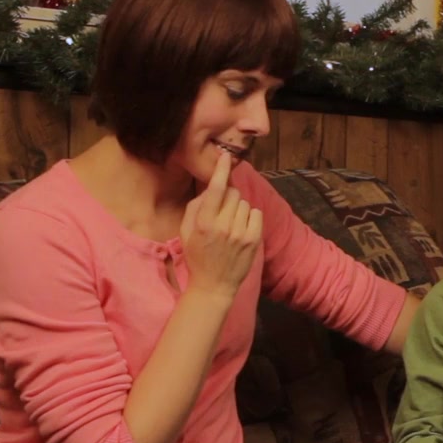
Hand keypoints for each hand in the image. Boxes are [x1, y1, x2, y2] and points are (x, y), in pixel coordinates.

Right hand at [181, 150, 262, 299]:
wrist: (214, 286)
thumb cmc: (197, 257)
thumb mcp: (186, 232)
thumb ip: (195, 207)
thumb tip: (210, 188)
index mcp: (204, 222)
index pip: (215, 189)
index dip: (221, 170)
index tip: (226, 156)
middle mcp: (223, 226)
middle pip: (232, 193)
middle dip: (227, 197)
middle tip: (222, 213)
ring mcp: (241, 233)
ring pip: (244, 203)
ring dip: (238, 209)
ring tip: (230, 225)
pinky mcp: (254, 240)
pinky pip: (256, 213)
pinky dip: (250, 217)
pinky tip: (242, 228)